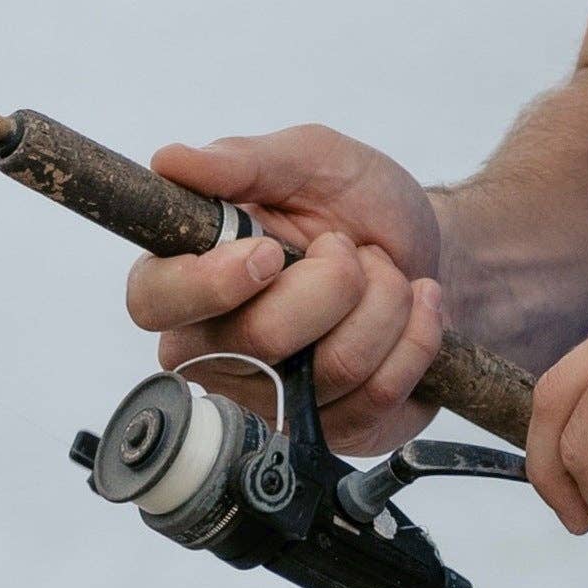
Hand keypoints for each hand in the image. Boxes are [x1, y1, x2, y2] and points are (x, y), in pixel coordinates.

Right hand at [128, 126, 451, 456]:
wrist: (433, 247)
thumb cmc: (356, 203)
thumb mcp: (308, 159)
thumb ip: (241, 160)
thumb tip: (170, 161)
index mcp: (191, 275)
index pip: (153, 303)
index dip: (208, 284)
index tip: (269, 252)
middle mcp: (218, 348)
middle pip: (260, 339)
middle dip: (335, 279)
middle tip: (348, 248)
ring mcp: (274, 398)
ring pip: (333, 367)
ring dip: (384, 301)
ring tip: (383, 274)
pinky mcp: (332, 428)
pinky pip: (377, 393)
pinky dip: (414, 335)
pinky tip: (414, 307)